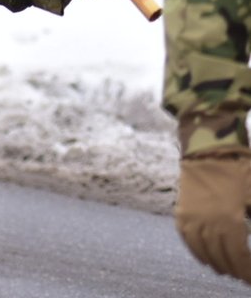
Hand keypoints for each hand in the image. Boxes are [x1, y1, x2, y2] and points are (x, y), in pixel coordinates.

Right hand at [177, 152, 250, 282]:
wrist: (207, 149)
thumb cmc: (239, 169)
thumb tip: (250, 236)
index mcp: (231, 220)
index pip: (240, 256)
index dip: (247, 270)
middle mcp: (209, 223)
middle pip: (222, 256)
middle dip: (234, 270)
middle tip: (243, 277)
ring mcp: (193, 218)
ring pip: (203, 251)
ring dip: (216, 264)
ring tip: (226, 271)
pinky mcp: (182, 211)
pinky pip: (187, 238)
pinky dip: (195, 251)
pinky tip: (204, 259)